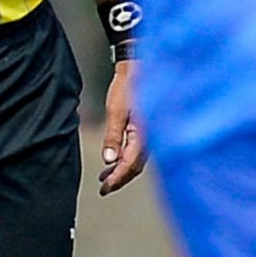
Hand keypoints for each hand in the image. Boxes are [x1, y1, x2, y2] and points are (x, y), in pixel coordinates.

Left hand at [97, 61, 147, 193]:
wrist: (139, 68)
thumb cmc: (129, 86)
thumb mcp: (117, 111)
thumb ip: (114, 136)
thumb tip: (109, 160)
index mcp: (144, 134)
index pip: (130, 165)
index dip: (117, 179)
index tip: (104, 188)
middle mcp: (151, 137)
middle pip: (135, 167)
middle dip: (120, 179)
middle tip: (104, 189)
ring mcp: (151, 134)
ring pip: (137, 161)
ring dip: (122, 170)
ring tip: (105, 178)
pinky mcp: (147, 130)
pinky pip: (138, 152)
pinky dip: (126, 160)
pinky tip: (116, 161)